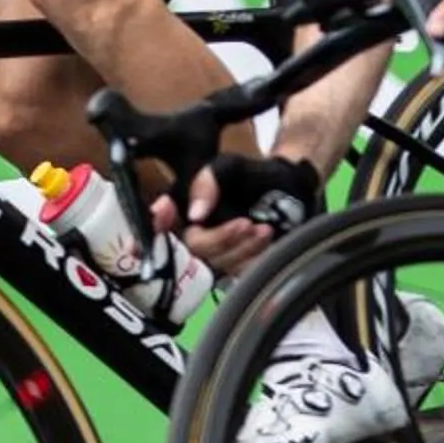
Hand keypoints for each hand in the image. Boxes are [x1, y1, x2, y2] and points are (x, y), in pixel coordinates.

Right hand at [147, 152, 321, 274]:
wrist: (289, 190)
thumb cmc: (251, 177)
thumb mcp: (228, 167)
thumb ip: (206, 183)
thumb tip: (195, 215)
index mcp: (183, 211)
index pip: (158, 224)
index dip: (154, 226)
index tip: (163, 213)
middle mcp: (193, 236)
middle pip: (193, 249)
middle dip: (220, 238)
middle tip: (246, 223)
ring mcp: (215, 256)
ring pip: (217, 264)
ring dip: (242, 248)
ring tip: (265, 230)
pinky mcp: (236, 269)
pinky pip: (237, 274)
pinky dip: (253, 259)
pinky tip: (268, 243)